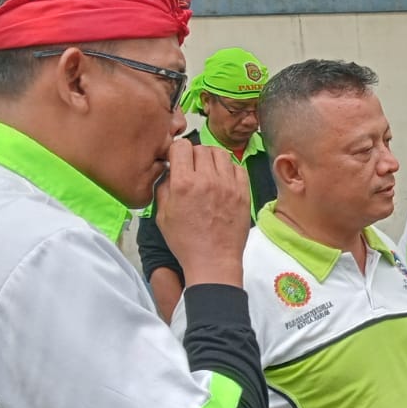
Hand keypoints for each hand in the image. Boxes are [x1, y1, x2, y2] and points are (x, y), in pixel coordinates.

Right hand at [154, 140, 250, 288]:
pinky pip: (238, 167)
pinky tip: (223, 180)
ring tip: (208, 171)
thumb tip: (169, 170)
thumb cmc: (186, 242)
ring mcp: (228, 185)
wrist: (213, 261)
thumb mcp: (162, 215)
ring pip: (221, 153)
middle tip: (192, 168)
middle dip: (193, 155)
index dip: (176, 151)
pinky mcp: (243, 192)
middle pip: (201, 148)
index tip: (176, 160)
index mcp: (184, 184)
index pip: (181, 146)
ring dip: (212, 158)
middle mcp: (207, 180)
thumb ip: (163, 187)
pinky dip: (229, 169)